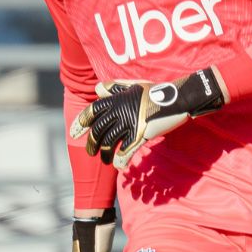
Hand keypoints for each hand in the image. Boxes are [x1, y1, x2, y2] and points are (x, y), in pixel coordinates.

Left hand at [71, 69, 227, 168]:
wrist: (177, 98)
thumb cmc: (156, 91)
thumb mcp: (133, 85)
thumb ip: (114, 87)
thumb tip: (96, 88)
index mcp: (116, 99)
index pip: (91, 111)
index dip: (80, 123)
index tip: (74, 133)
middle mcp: (120, 111)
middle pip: (98, 130)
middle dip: (91, 143)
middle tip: (91, 152)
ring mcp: (130, 123)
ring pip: (109, 142)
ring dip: (105, 154)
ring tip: (105, 160)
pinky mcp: (142, 134)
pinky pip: (126, 150)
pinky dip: (121, 160)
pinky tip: (119, 166)